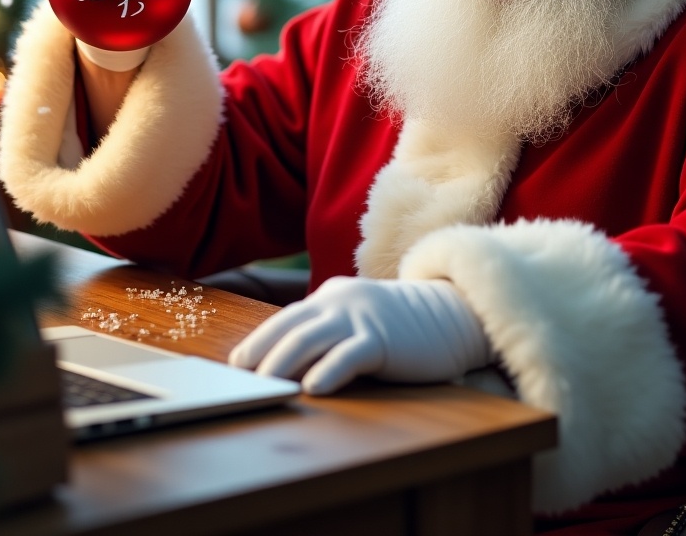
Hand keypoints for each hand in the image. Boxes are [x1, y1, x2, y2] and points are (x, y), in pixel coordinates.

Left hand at [228, 276, 491, 395]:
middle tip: (238, 377)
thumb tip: (288, 366)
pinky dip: (328, 370)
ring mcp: (361, 319)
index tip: (235, 364)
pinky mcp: (383, 339)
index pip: (286, 319)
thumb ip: (328, 334)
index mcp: (331, 298)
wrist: (450, 315)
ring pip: (310, 338)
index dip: (258, 341)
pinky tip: (313, 386)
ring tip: (263, 384)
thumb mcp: (357, 322)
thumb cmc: (399, 327)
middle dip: (260, 351)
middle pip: (289, 326)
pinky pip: (349, 354)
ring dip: (282, 362)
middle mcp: (340, 303)